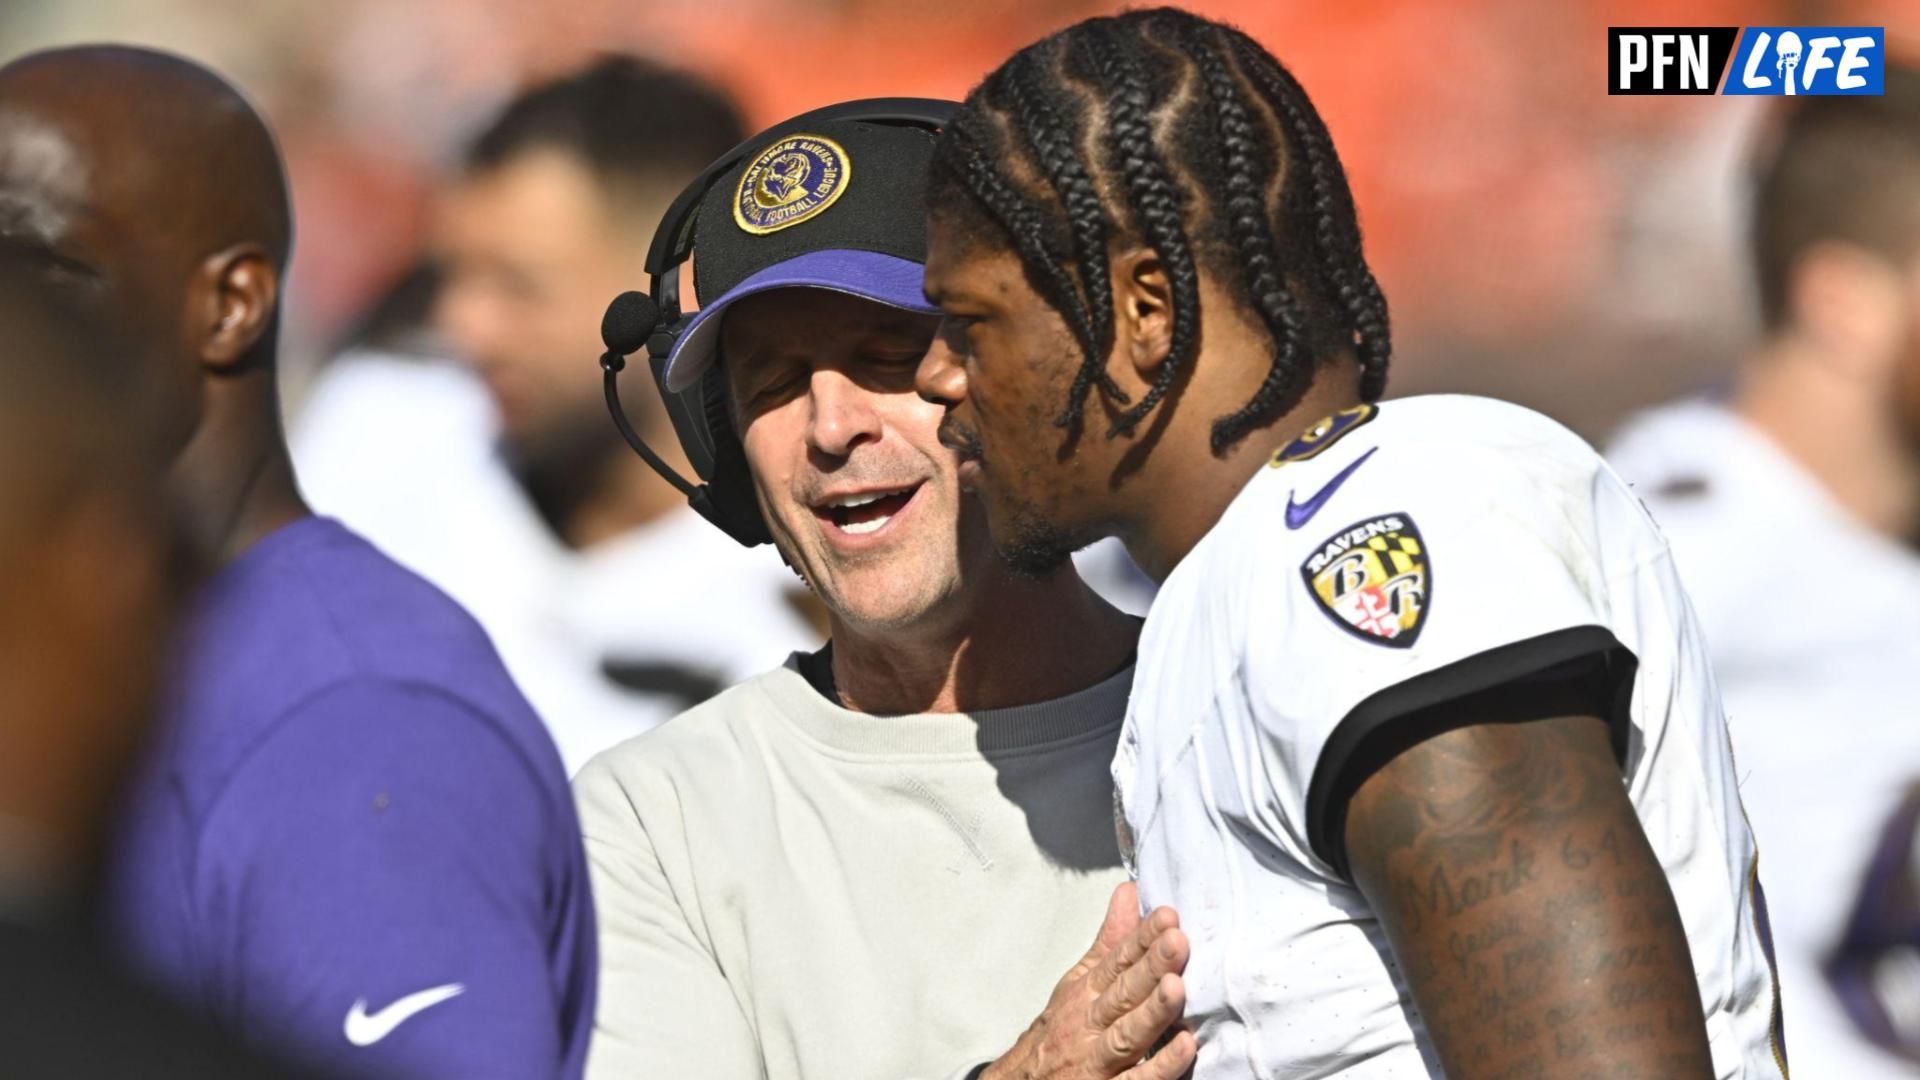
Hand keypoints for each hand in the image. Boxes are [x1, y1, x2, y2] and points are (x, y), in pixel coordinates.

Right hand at [981, 882, 1193, 1079]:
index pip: (1117, 960)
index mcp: (1086, 993)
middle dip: (1150, 966)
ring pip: (1126, 1035)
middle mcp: (1090, 1024)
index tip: (1167, 916)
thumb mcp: (1079, 982)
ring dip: (1151, 1012)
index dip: (1142, 938)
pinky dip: (1159, 1066)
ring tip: (1176, 988)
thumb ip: (1111, 942)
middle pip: (1122, 993)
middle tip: (1176, 941)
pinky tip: (1183, 1048)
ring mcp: (1097, 1061)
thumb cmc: (1059, 1033)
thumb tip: (1130, 894)